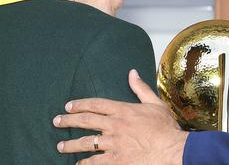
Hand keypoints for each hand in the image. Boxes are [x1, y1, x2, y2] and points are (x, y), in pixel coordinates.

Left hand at [53, 69, 188, 164]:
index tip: (69, 106)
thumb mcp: (155, 104)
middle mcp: (114, 125)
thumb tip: (132, 73)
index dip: (80, 104)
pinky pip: (95, 162)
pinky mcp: (116, 160)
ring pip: (86, 143)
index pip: (95, 104)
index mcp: (123, 110)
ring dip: (71, 145)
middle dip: (68, 121)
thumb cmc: (166, 128)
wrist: (172, 149)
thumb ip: (141, 88)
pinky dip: (85, 163)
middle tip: (56, 122)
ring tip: (61, 147)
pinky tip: (79, 164)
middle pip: (85, 121)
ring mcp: (113, 144)